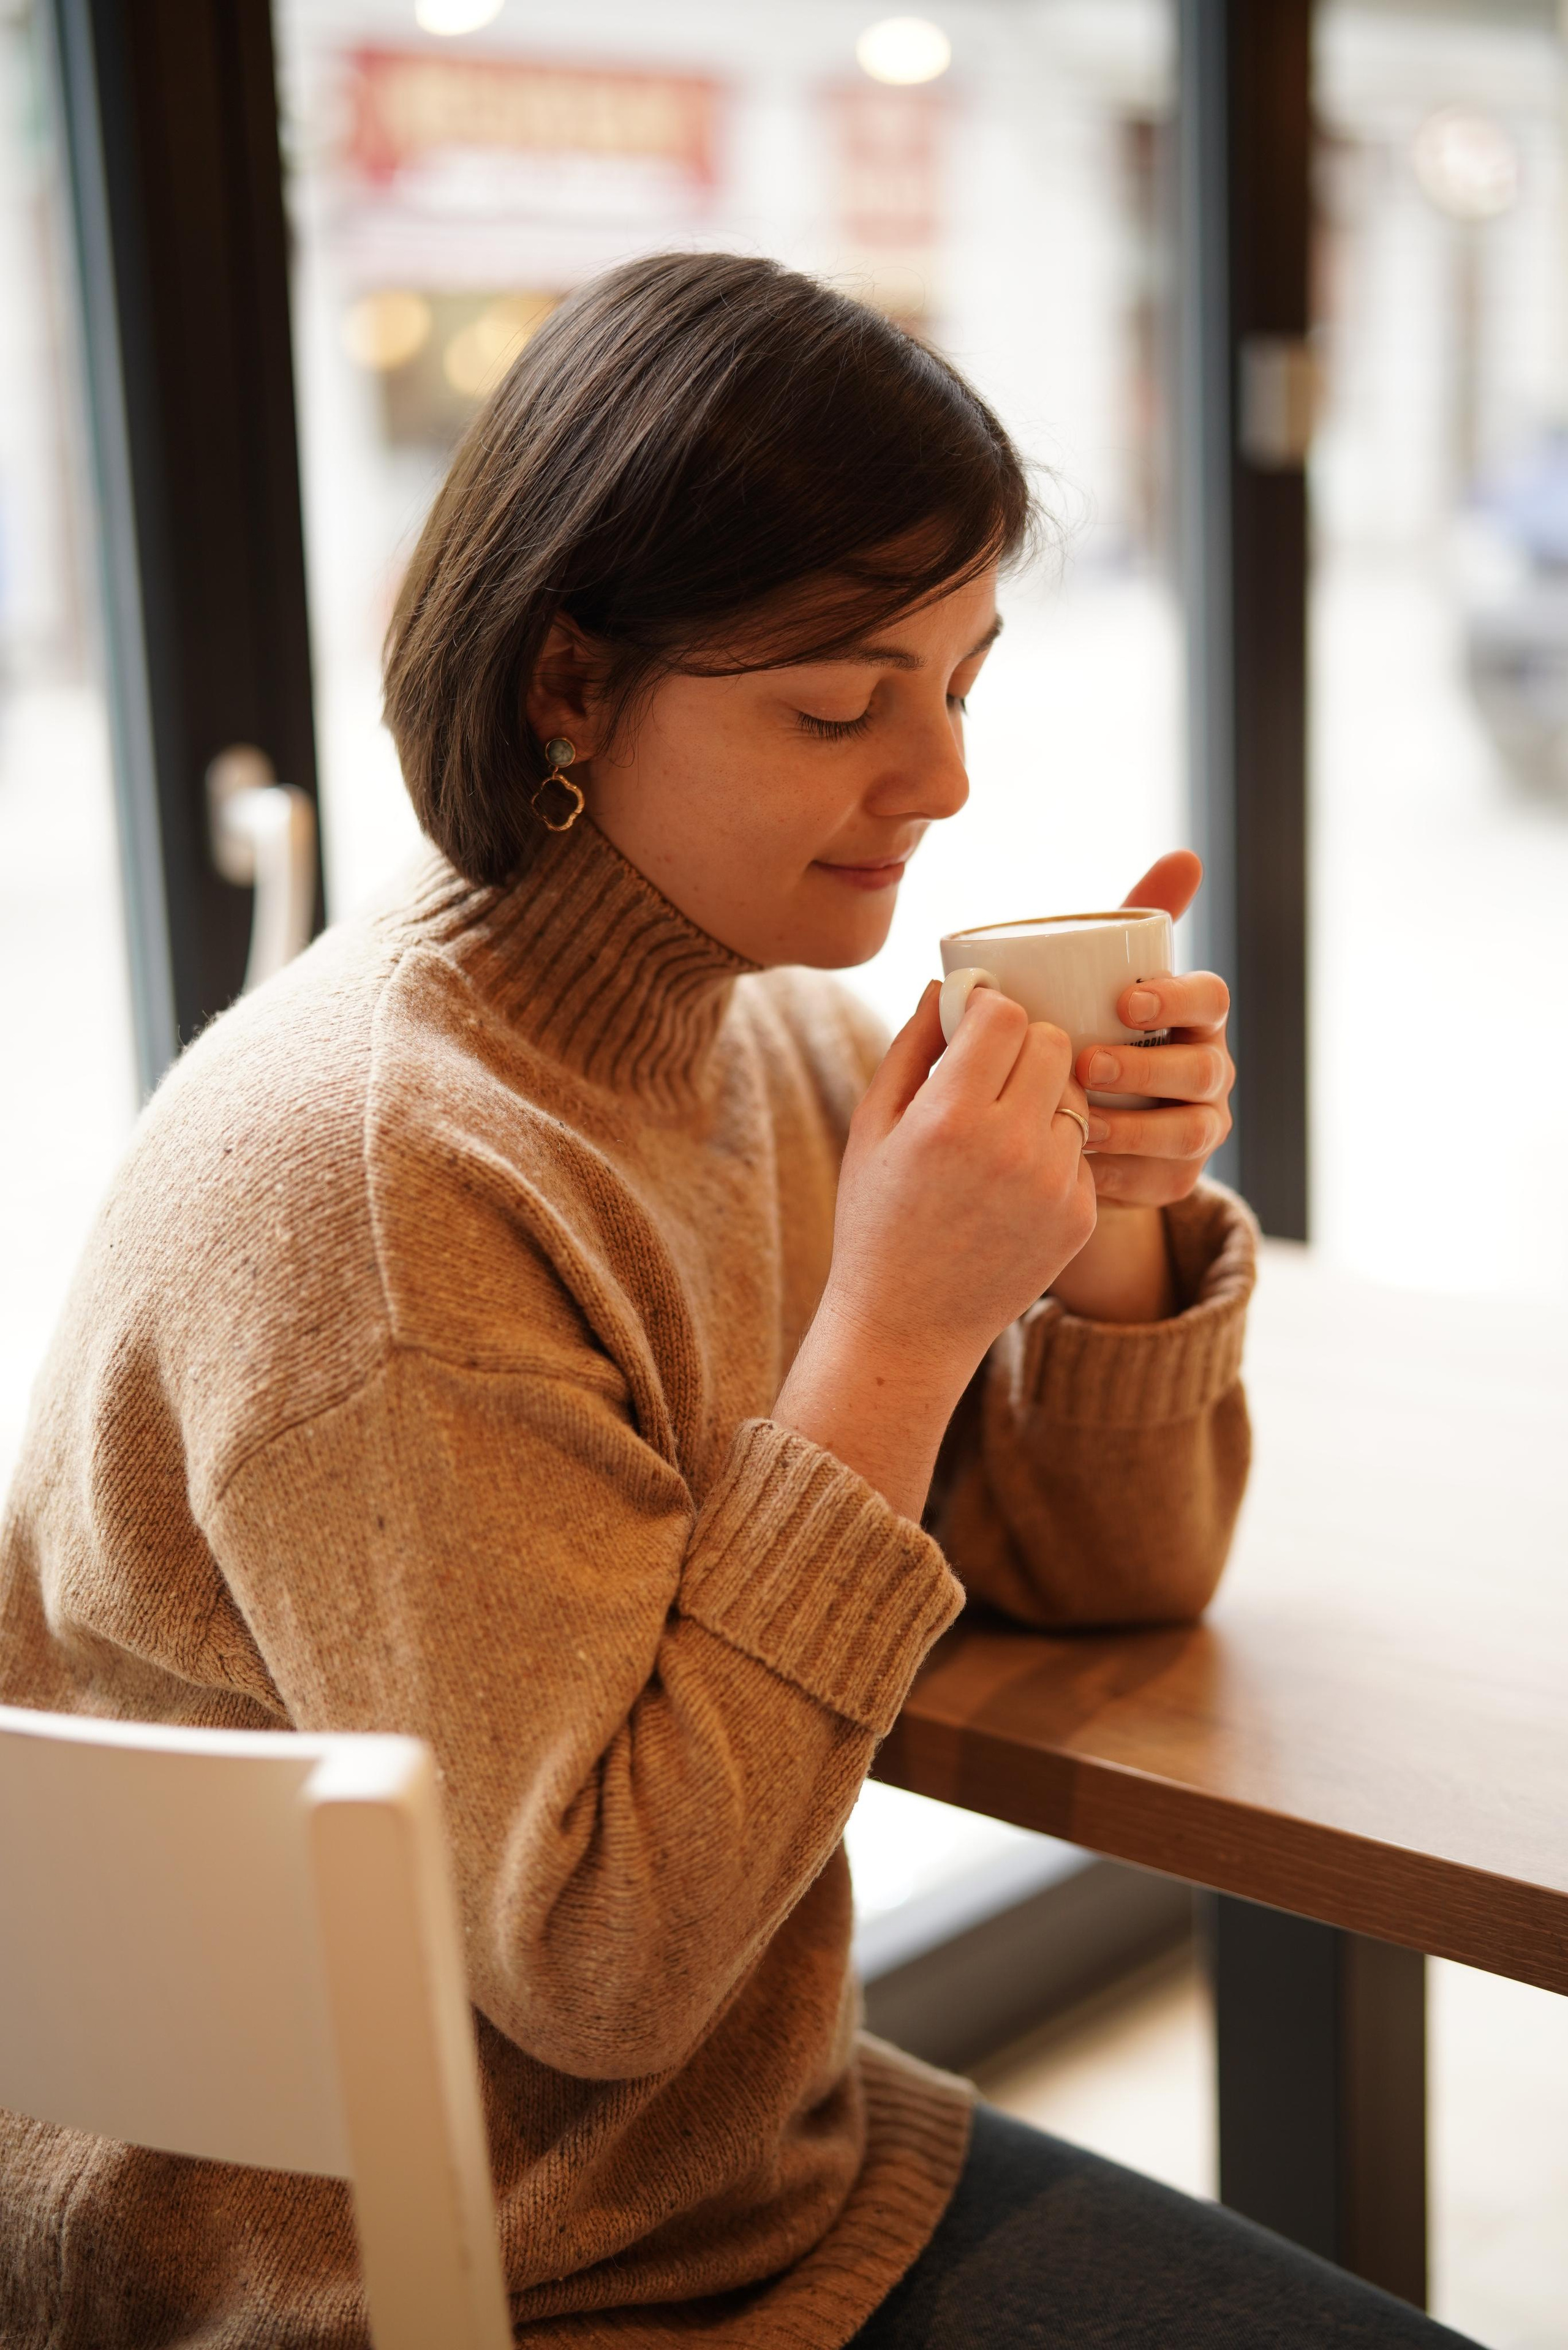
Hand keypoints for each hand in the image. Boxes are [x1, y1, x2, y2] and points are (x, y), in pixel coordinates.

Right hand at [775, 982, 1094, 1517]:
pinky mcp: (1082, 1216)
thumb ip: (912, 1046)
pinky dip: (1054, 1149)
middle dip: (1025, 1042)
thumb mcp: (872, 1127)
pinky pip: (1082, 1149)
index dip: (989, 1008)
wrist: (908, 1325)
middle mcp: (1012, 1147)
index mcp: (951, 1117)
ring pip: (1076, 1094)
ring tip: (1002, 1127)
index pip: (1005, 1015)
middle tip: (993, 1067)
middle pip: (1053, 1042)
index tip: (973, 1021)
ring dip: (1045, 1094)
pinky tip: (1013, 1179)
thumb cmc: (877, 1217)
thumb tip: (945, 981)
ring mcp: (1055, 1185)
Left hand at [1048, 849, 1233, 1323]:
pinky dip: (1123, 1174)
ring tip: (1081, 1123)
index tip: (1126, 998)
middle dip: (1149, 1068)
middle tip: (1087, 1065)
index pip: (1210, 998)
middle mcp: (1208, 1071)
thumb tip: (1187, 856)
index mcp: (1194, 1017)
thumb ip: (1132, 919)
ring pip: (1191, 1131)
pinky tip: (1081, 1165)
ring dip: (1136, 1127)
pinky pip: (1163, 1181)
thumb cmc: (1091, 1027)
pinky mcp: (1177, 1177)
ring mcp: (1199, 1128)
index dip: (1177, 997)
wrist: (1077, 1114)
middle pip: (1203, 1070)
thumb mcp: (1101, 975)